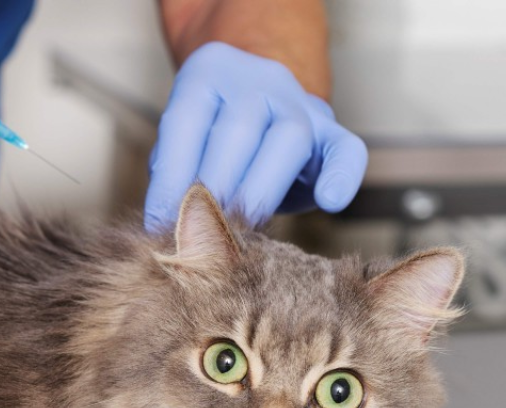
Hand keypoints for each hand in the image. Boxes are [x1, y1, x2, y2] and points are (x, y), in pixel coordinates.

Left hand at [144, 42, 367, 230]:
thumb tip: (164, 226)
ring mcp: (298, 103)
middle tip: (198, 235)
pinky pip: (345, 149)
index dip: (171, 177)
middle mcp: (256, 81)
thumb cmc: (205, 136)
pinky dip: (341, 176)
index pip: (185, 122)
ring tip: (238, 231)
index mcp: (207, 74)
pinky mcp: (331, 132)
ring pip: (288, 139)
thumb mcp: (179, 143)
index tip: (159, 221)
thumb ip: (173, 174)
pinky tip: (329, 202)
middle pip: (238, 130)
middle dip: (215, 189)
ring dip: (260, 191)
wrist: (253, 101)